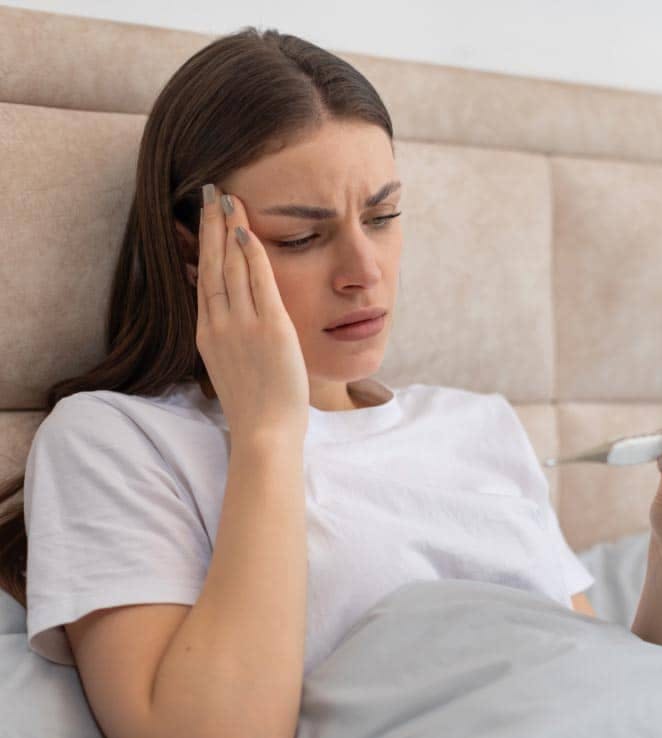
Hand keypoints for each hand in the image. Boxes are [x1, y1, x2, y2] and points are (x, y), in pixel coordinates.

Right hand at [194, 184, 309, 443]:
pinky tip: (247, 231)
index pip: (203, 280)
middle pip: (212, 264)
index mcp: (209, 334)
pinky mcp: (270, 328)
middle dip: (211, 226)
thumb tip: (228, 312)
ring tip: (228, 199)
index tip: (204, 220)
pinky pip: (259, 282)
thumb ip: (228, 336)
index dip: (202, 246)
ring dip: (229, 229)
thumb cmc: (255, 406)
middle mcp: (219, 324)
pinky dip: (251, 254)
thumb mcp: (231, 367)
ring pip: (231, 266)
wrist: (264, 433)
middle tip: (211, 192)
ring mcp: (242, 325)